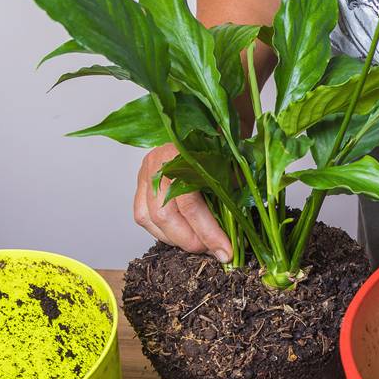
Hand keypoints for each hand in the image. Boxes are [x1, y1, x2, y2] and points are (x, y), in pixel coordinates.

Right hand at [133, 143, 231, 261]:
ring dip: (177, 239)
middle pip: (165, 216)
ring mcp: (144, 174)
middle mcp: (157, 164)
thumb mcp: (231, 165)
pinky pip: (143, 217)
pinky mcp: (140, 184)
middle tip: (214, 251)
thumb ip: (232, 191)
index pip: (190, 204)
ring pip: (151, 220)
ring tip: (201, 245)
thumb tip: (238, 230)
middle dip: (192, 241)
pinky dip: (163, 232)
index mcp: (181, 155)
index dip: (208, 232)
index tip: (226, 250)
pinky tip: (182, 236)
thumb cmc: (218, 146)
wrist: (201, 127)